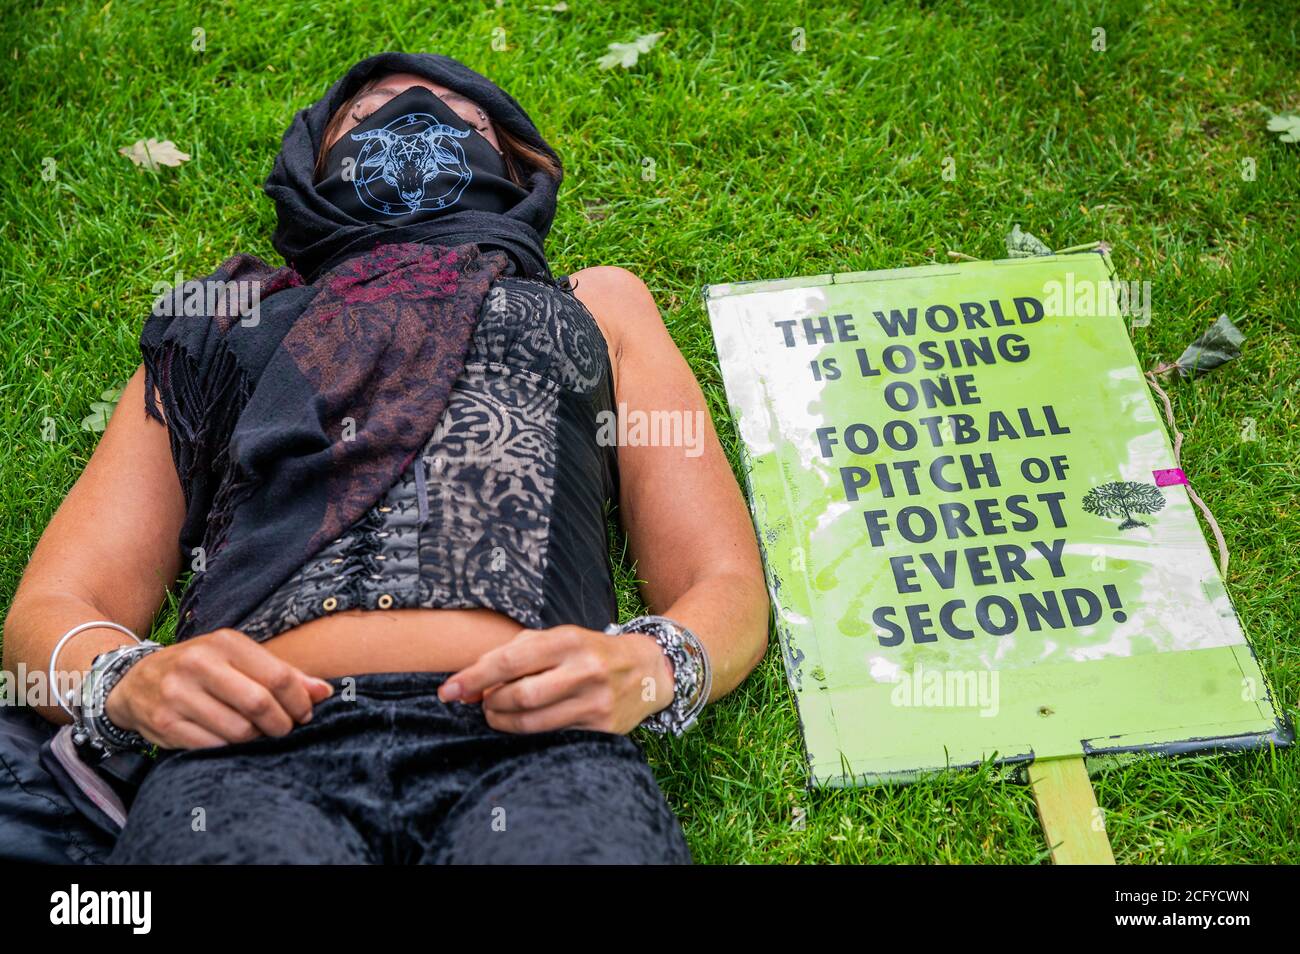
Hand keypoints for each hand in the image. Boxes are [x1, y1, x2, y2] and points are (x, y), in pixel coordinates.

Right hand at [104, 628, 334, 749]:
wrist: (135, 681)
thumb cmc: (202, 669)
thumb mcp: (239, 659)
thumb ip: (283, 674)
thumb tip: (325, 692)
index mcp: (224, 643)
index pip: (278, 676)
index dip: (300, 701)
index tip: (306, 713)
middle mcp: (198, 664)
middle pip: (259, 704)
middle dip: (282, 724)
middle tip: (285, 729)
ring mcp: (178, 695)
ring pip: (238, 730)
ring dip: (257, 739)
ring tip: (258, 734)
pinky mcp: (165, 724)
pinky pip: (213, 747)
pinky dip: (230, 749)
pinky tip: (231, 741)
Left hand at [437, 624, 674, 734]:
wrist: (649, 669)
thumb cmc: (590, 651)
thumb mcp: (559, 637)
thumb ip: (516, 653)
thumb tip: (471, 681)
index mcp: (568, 640)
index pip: (510, 661)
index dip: (474, 678)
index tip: (448, 691)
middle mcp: (584, 670)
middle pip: (518, 695)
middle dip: (489, 703)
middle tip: (482, 703)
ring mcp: (595, 702)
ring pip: (532, 722)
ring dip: (503, 722)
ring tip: (496, 715)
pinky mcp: (603, 728)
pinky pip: (553, 736)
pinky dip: (529, 732)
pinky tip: (524, 724)